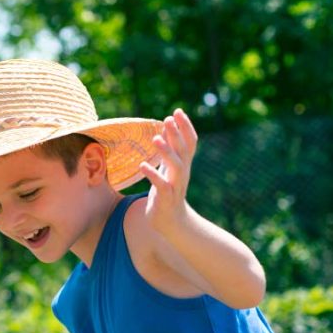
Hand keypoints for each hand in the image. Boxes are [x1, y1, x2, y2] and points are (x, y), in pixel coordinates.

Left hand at [141, 109, 197, 235]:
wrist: (170, 221)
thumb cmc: (167, 191)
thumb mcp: (169, 168)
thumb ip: (169, 150)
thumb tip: (167, 128)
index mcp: (184, 164)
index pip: (190, 142)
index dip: (186, 127)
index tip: (177, 111)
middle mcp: (183, 173)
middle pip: (184, 151)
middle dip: (177, 135)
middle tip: (168, 119)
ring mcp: (175, 185)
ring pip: (176, 166)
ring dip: (166, 152)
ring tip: (155, 139)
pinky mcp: (165, 198)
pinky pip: (161, 185)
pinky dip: (152, 175)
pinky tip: (142, 165)